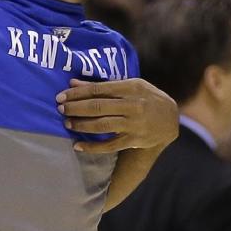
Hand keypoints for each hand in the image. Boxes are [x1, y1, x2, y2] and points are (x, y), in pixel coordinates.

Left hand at [56, 78, 178, 152]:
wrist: (171, 119)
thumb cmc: (146, 97)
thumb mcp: (130, 85)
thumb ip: (102, 85)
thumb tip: (72, 83)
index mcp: (131, 88)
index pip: (98, 90)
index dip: (77, 93)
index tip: (61, 96)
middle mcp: (133, 106)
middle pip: (98, 107)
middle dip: (75, 108)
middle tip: (60, 109)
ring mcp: (134, 125)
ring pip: (102, 126)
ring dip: (81, 125)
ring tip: (67, 123)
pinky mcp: (134, 141)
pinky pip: (109, 145)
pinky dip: (92, 147)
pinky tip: (77, 145)